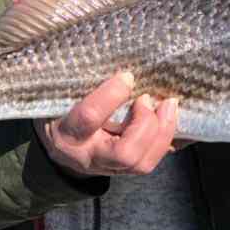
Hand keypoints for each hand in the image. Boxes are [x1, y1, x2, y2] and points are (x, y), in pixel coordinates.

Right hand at [34, 72, 179, 176]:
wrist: (57, 149)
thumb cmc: (59, 112)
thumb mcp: (59, 95)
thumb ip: (81, 81)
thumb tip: (115, 60)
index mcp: (68, 131)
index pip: (89, 118)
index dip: (111, 96)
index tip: (127, 76)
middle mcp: (89, 155)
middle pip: (124, 154)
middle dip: (146, 124)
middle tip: (148, 98)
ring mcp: (109, 167)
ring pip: (142, 163)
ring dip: (162, 132)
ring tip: (169, 106)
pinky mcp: (125, 169)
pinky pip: (151, 160)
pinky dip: (166, 140)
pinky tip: (172, 120)